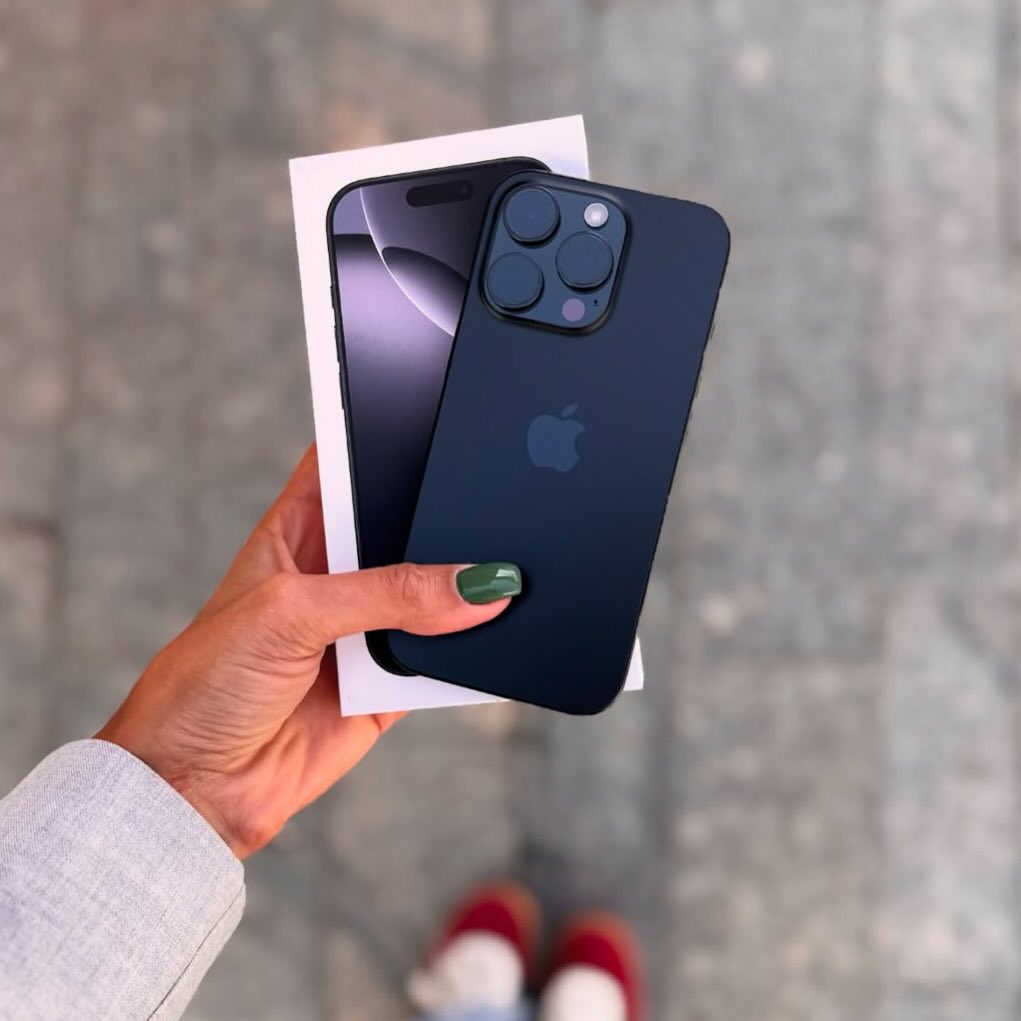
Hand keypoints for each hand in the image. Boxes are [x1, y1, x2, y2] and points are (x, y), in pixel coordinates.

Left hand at [96, 446, 518, 857]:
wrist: (199, 789)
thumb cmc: (208, 682)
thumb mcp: (291, 612)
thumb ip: (386, 594)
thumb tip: (477, 586)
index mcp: (300, 531)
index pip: (354, 465)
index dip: (394, 439)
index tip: (449, 421)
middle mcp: (338, 574)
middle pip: (408, 528)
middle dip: (446, 522)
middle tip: (492, 511)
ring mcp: (368, 628)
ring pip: (437, 594)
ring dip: (465, 593)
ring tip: (506, 577)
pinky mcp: (393, 683)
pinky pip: (447, 657)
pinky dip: (472, 651)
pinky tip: (496, 635)